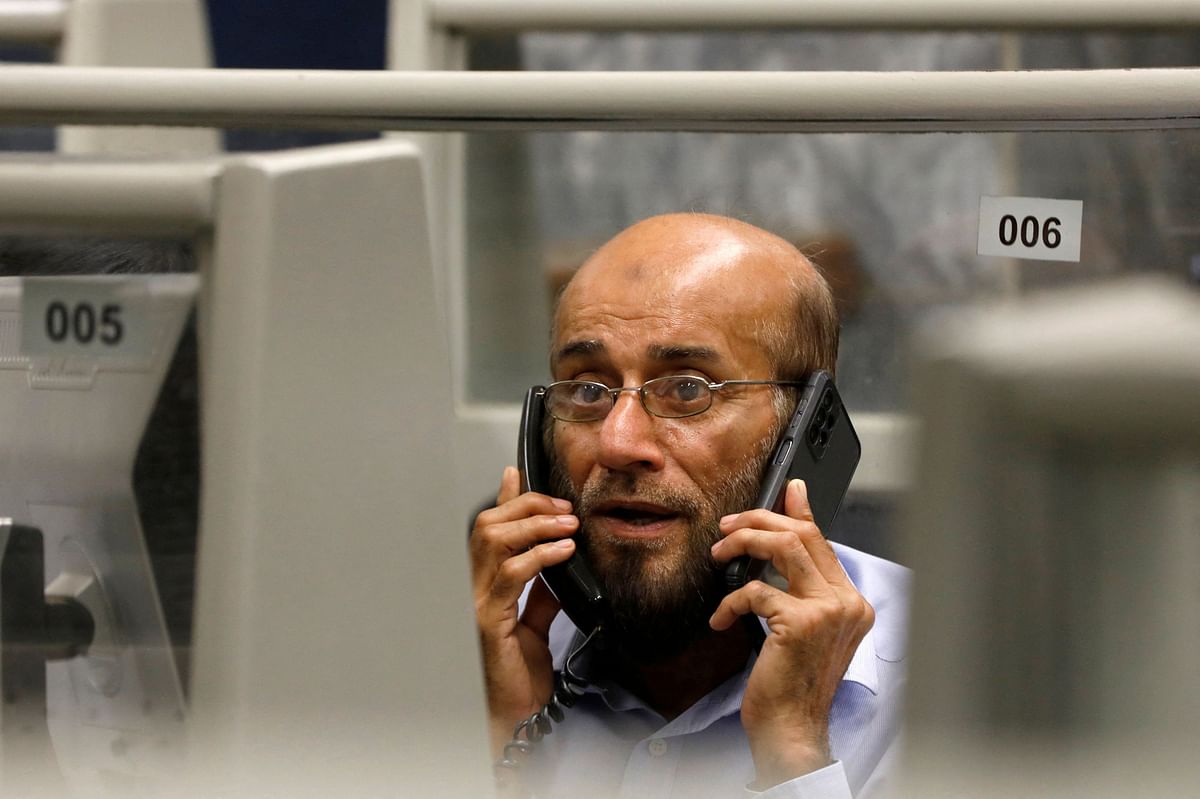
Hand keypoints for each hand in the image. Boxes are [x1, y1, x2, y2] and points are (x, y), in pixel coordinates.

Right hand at [470, 466, 578, 755]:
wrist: (516, 717)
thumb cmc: (518, 677)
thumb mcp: (535, 623)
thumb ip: (542, 590)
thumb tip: (558, 556)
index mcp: (482, 586)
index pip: (488, 529)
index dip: (503, 499)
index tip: (521, 475)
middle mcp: (471, 589)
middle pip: (488, 525)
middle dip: (527, 506)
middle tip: (563, 508)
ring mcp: (474, 603)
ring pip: (495, 540)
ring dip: (536, 525)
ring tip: (568, 525)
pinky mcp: (487, 621)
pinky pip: (512, 575)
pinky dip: (540, 556)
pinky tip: (563, 552)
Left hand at [709, 479, 874, 788]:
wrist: (792, 728)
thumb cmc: (792, 683)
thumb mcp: (798, 629)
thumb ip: (794, 586)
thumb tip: (780, 542)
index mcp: (852, 603)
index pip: (824, 542)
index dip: (799, 512)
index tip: (785, 490)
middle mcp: (848, 603)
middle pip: (803, 535)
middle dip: (758, 522)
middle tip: (727, 528)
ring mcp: (829, 611)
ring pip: (784, 547)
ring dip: (743, 543)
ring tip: (719, 555)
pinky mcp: (801, 622)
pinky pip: (756, 590)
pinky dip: (730, 601)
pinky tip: (721, 620)